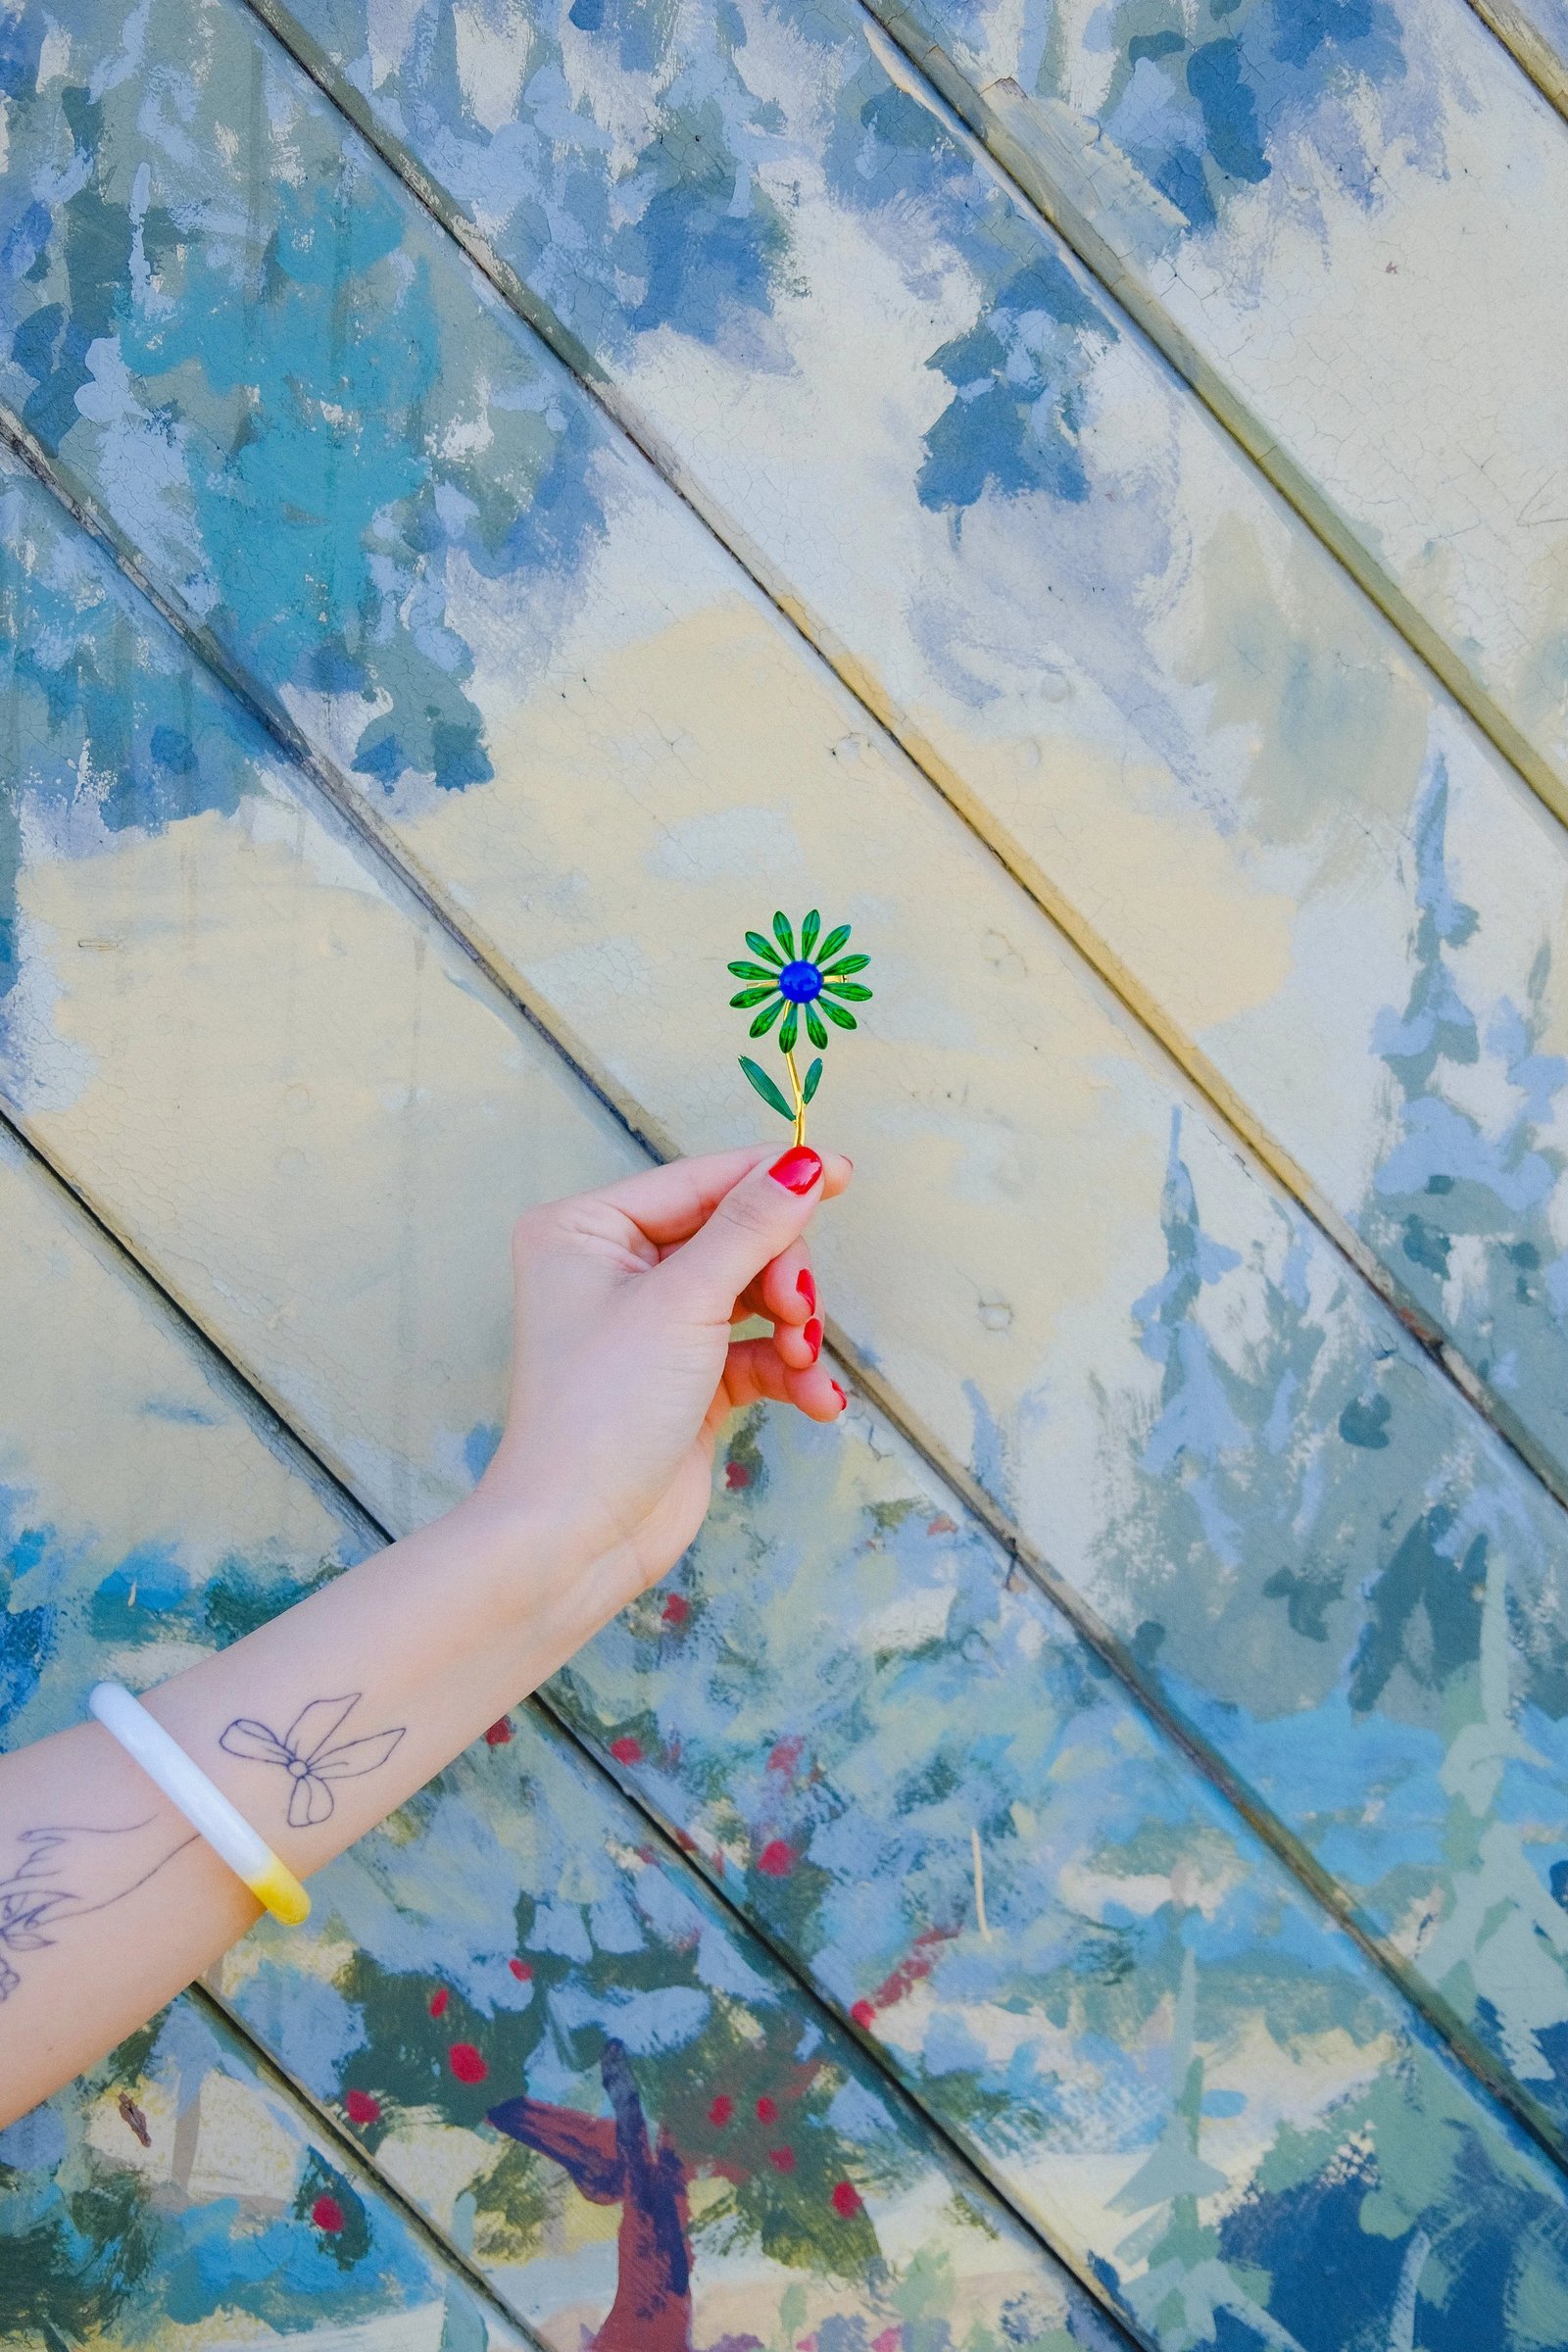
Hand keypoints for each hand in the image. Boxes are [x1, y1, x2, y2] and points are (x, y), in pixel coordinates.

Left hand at [474, 1146, 852, 1603]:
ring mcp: (652, 1327)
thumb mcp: (685, 1302)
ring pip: (753, 1295)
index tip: (844, 1174)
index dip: (772, 1178)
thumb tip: (807, 1164)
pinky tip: (817, 1401)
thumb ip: (751, 1228)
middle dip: (780, 1274)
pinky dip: (788, 1372)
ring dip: (792, 1328)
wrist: (577, 1537)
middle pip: (735, 1237)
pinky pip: (754, 1353)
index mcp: (587, 1229)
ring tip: (802, 1361)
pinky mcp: (685, 1380)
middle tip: (796, 1311)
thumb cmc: (603, 1408)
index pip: (698, 1182)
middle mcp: (614, 1270)